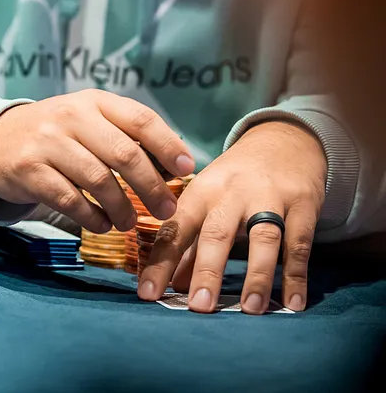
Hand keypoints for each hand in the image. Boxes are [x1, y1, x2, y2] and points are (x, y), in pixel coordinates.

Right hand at [0, 91, 196, 232]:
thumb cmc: (55, 134)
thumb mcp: (87, 121)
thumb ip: (124, 135)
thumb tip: (175, 166)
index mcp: (92, 101)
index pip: (140, 119)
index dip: (169, 145)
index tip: (186, 170)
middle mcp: (70, 116)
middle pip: (124, 154)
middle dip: (152, 187)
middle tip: (166, 210)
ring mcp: (46, 142)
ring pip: (99, 180)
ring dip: (122, 208)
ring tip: (129, 223)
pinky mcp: (28, 170)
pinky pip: (70, 200)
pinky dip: (92, 218)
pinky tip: (101, 224)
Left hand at [137, 121, 324, 313]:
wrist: (282, 140)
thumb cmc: (234, 179)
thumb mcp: (206, 200)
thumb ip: (191, 243)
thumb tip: (172, 284)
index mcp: (200, 192)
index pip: (175, 230)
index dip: (160, 263)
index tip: (147, 295)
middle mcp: (231, 194)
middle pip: (217, 233)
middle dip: (207, 271)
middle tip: (199, 307)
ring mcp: (269, 198)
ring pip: (263, 239)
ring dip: (256, 275)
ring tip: (250, 310)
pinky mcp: (302, 205)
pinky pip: (300, 244)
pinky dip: (296, 275)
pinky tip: (292, 304)